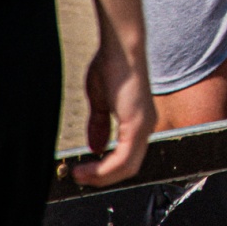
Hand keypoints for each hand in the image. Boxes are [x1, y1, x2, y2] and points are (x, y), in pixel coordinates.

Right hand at [72, 29, 152, 186]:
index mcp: (139, 121)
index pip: (126, 157)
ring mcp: (144, 125)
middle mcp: (146, 126)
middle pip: (128, 167)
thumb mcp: (101, 102)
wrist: (120, 48)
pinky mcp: (138, 123)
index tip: (83, 171)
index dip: (105, 169)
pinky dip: (103, 169)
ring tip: (79, 175)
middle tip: (79, 177)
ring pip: (126, 167)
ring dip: (100, 176)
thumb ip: (100, 125)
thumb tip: (96, 148)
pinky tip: (86, 168)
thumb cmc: (112, 66)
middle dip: (102, 177)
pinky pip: (122, 158)